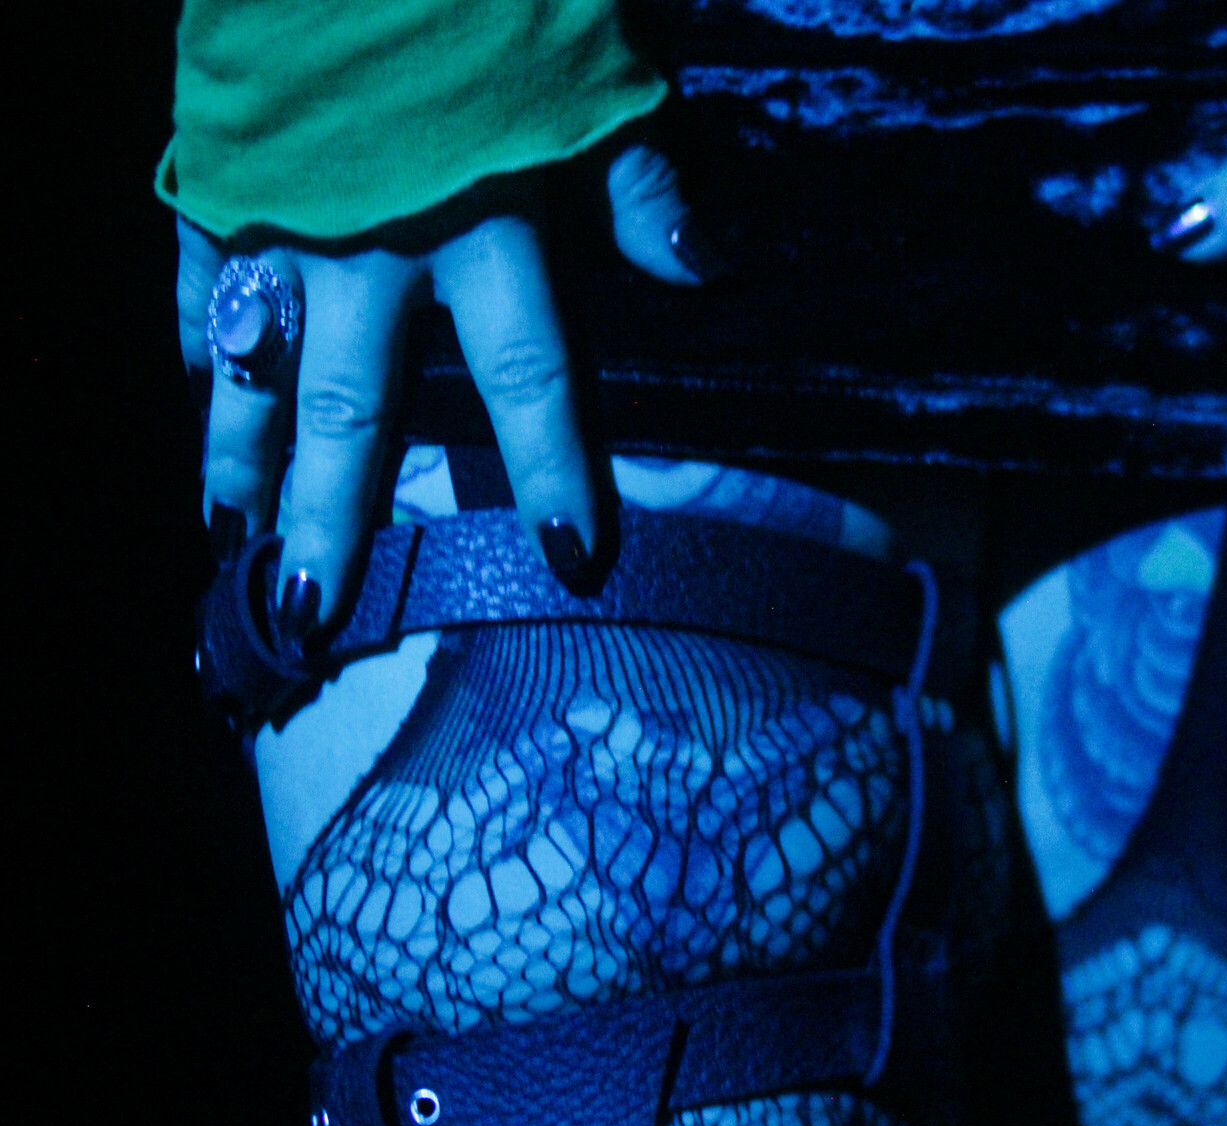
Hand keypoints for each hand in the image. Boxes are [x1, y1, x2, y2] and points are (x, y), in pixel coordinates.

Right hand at [176, 142, 712, 639]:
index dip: (552, 472)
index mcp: (488, 219)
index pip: (531, 376)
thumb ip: (645, 182)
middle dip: (338, 519)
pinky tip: (193, 397)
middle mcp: (379, 237)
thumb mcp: (600, 68)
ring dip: (244, 458)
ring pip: (256, 362)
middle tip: (313, 621)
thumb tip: (699, 272)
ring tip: (229, 546)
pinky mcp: (219, 166)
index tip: (569, 562)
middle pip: (362, 408)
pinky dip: (195, 337)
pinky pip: (196, 275)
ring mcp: (286, 208)